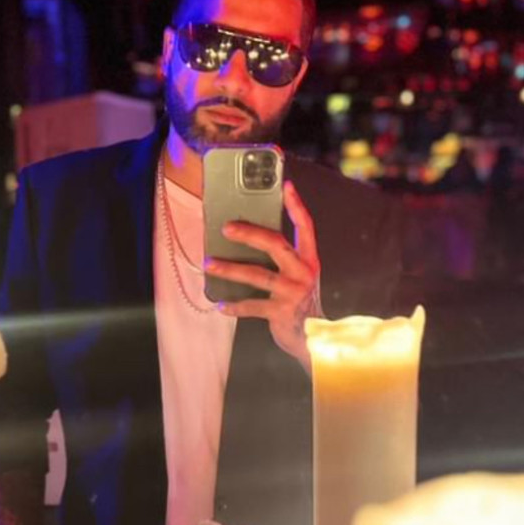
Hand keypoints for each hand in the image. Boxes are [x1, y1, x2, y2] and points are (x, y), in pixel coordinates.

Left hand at [204, 181, 322, 370]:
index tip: (286, 186)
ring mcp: (293, 292)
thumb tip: (247, 240)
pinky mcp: (281, 312)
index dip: (296, 206)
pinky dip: (234, 305)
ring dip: (230, 269)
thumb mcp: (298, 276)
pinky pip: (252, 306)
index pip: (306, 226)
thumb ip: (282, 259)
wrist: (314, 338)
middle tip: (226, 227)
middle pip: (275, 244)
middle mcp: (303, 272)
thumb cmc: (300, 302)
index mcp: (309, 260)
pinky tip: (220, 304)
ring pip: (257, 275)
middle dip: (249, 233)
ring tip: (209, 264)